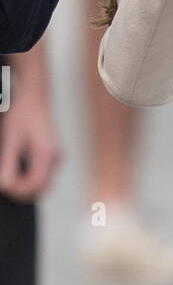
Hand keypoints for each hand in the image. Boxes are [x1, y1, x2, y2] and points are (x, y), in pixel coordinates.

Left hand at [0, 54, 62, 200]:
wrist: (35, 93)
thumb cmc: (23, 111)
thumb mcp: (10, 137)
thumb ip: (8, 162)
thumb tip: (6, 185)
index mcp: (47, 154)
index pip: (35, 184)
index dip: (19, 190)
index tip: (4, 187)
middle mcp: (55, 158)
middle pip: (41, 187)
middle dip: (23, 190)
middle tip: (5, 185)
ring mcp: (56, 156)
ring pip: (43, 182)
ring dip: (27, 185)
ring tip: (9, 178)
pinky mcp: (52, 154)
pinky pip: (43, 174)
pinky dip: (30, 177)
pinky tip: (17, 171)